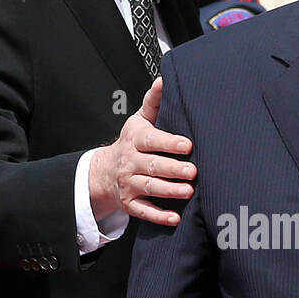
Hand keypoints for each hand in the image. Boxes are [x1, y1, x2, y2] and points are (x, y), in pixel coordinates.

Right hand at [89, 78, 195, 225]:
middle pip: (152, 166)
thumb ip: (153, 102)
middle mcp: (131, 163)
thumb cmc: (132, 143)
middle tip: (193, 170)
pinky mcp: (130, 204)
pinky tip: (175, 218)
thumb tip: (164, 79)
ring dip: (169, 191)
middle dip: (172, 169)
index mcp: (135, 140)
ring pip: (149, 188)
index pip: (151, 141)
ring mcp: (129, 184)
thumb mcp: (139, 121)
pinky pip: (144, 212)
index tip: (186, 144)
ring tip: (189, 191)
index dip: (168, 142)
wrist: (105, 171)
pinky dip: (159, 216)